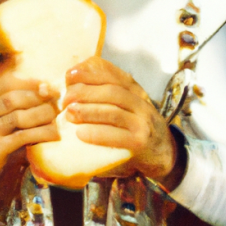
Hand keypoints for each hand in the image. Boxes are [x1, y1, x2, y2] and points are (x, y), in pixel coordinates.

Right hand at [0, 74, 58, 204]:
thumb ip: (0, 104)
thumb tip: (39, 88)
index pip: (4, 83)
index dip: (29, 82)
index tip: (47, 85)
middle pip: (13, 98)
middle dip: (39, 97)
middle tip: (57, 100)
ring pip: (19, 116)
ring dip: (42, 114)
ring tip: (57, 116)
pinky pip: (23, 137)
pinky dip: (41, 133)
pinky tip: (53, 134)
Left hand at [63, 57, 182, 189]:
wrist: (162, 153)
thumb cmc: (134, 127)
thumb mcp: (125, 105)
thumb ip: (106, 93)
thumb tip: (73, 80)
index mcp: (134, 90)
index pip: (112, 75)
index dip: (89, 72)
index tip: (69, 75)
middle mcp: (141, 102)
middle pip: (111, 91)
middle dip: (84, 93)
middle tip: (64, 100)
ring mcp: (142, 122)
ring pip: (113, 112)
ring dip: (88, 111)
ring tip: (69, 113)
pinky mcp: (140, 142)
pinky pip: (117, 136)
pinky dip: (97, 134)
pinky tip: (81, 134)